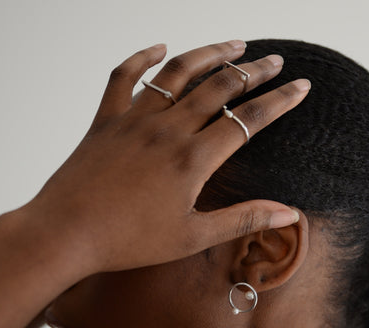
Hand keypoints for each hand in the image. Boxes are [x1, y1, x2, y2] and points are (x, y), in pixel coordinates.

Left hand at [24, 40, 308, 273]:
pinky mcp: (106, 120)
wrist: (67, 234)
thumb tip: (288, 214)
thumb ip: (243, 218)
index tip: (301, 86)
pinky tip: (159, 47)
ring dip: (209, 54)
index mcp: (193, 159)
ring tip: (234, 44)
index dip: (279, 101)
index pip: (248, 120)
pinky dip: (142, 58)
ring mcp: (134, 120)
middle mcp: (167, 129)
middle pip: (219, 87)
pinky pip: (124, 77)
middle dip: (253, 71)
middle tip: (274, 59)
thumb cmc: (131, 241)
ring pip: (178, 72)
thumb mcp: (194, 236)